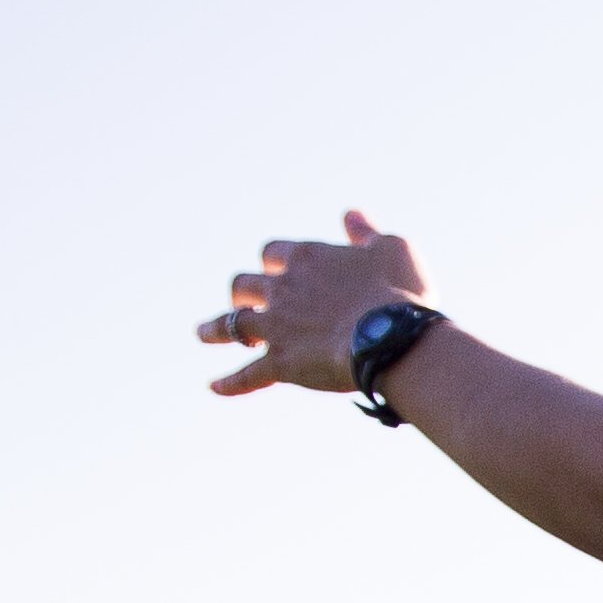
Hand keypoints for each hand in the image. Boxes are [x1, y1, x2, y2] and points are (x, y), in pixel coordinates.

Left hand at [199, 211, 431, 398]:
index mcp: (306, 257)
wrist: (390, 336)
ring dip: (215, 328)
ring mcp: (275, 326)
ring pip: (232, 324)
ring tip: (203, 332)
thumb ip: (365, 232)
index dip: (274, 262)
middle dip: (243, 291)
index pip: (274, 252)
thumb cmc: (398, 291)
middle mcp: (282, 288)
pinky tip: (214, 386)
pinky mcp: (279, 362)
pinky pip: (247, 374)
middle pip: (245, 284)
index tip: (279, 269)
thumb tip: (350, 215)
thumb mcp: (391, 248)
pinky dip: (231, 382)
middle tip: (244, 300)